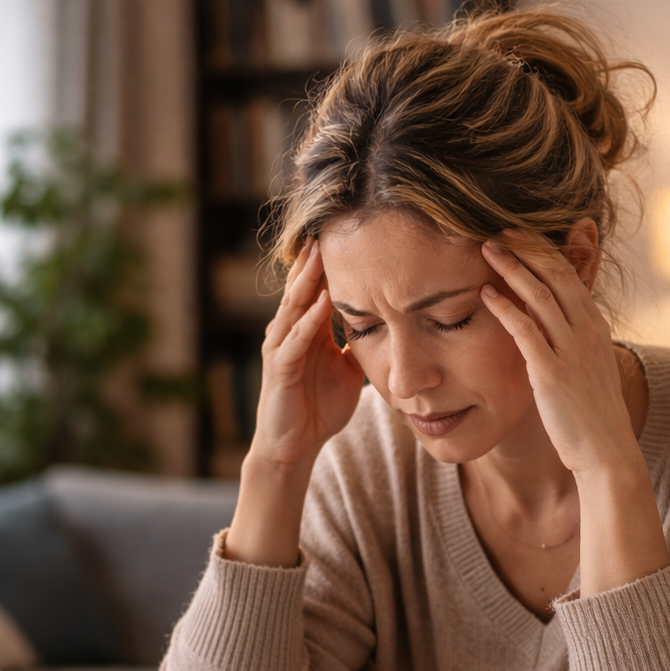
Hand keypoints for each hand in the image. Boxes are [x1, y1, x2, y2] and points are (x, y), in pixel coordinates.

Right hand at [248, 241, 363, 471]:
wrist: (296, 446)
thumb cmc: (319, 408)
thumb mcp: (350, 370)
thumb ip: (362, 346)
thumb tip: (391, 326)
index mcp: (308, 330)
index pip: (319, 288)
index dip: (333, 263)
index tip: (354, 236)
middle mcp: (290, 332)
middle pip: (304, 287)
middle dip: (316, 258)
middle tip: (331, 224)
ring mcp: (282, 348)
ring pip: (295, 306)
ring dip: (308, 280)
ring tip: (321, 252)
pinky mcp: (279, 370)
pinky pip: (294, 340)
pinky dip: (309, 320)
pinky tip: (323, 302)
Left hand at [480, 231, 636, 478]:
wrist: (607, 453)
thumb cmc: (593, 418)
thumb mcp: (588, 371)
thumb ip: (572, 346)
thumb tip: (552, 332)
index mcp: (596, 327)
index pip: (570, 275)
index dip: (543, 251)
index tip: (519, 236)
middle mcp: (587, 331)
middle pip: (556, 273)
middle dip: (526, 247)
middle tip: (499, 229)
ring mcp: (571, 350)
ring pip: (540, 294)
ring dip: (511, 267)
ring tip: (486, 249)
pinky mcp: (553, 373)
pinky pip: (525, 330)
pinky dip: (504, 307)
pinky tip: (485, 293)